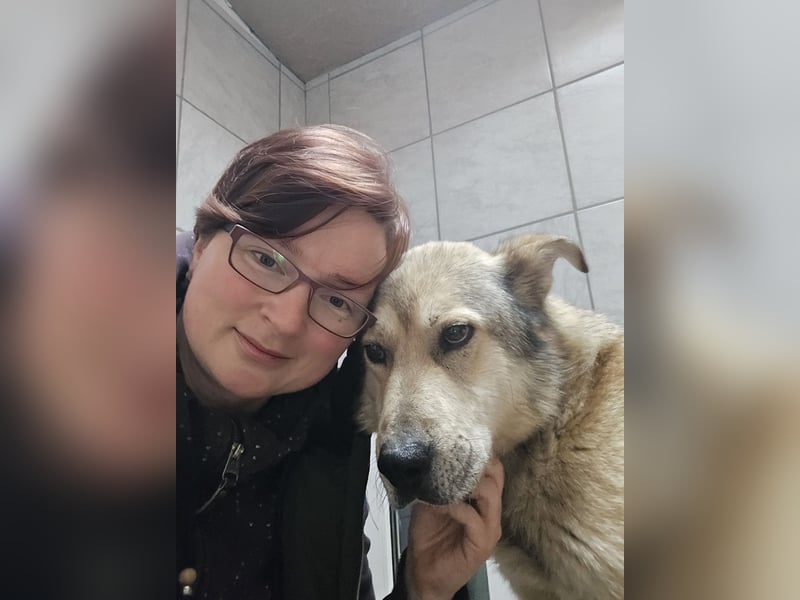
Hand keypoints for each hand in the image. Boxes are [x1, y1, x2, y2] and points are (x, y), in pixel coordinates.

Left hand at [405, 458, 503, 599]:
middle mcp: (491, 511)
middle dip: (474, 465)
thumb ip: (437, 483)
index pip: (493, 468)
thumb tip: (434, 458)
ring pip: (490, 494)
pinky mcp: (483, 544)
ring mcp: (490, 528)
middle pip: (496, 475)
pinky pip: (474, 518)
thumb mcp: (431, 501)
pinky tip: (441, 506)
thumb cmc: (428, 535)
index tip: (456, 444)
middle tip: (451, 462)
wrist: (423, 571)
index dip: (478, 454)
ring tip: (445, 484)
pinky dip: (456, 507)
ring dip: (466, 484)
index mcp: (483, 500)